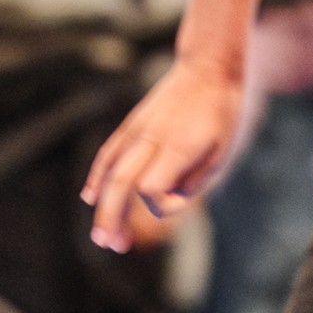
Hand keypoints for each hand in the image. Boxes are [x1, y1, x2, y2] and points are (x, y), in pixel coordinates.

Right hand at [84, 57, 245, 254]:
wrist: (208, 67)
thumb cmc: (221, 114)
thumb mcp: (222, 152)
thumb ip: (195, 182)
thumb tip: (167, 205)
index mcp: (176, 146)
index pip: (152, 187)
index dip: (160, 204)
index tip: (179, 202)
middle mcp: (150, 138)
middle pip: (121, 182)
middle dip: (113, 217)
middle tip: (110, 245)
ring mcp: (136, 130)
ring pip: (109, 170)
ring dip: (102, 206)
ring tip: (101, 236)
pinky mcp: (131, 124)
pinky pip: (108, 153)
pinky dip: (97, 176)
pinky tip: (90, 198)